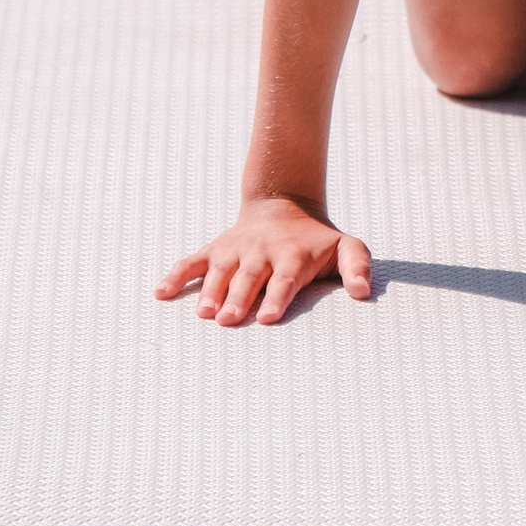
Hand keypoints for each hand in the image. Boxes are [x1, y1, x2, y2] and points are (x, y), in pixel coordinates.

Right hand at [156, 195, 374, 326]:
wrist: (285, 205)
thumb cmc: (317, 241)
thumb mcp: (346, 246)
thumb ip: (358, 266)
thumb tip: (364, 292)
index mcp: (292, 255)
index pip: (285, 279)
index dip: (278, 296)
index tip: (269, 317)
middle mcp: (261, 252)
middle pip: (249, 278)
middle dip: (239, 299)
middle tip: (229, 320)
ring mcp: (235, 250)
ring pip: (220, 271)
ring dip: (210, 292)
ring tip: (204, 313)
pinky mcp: (215, 249)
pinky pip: (192, 261)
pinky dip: (176, 275)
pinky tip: (160, 293)